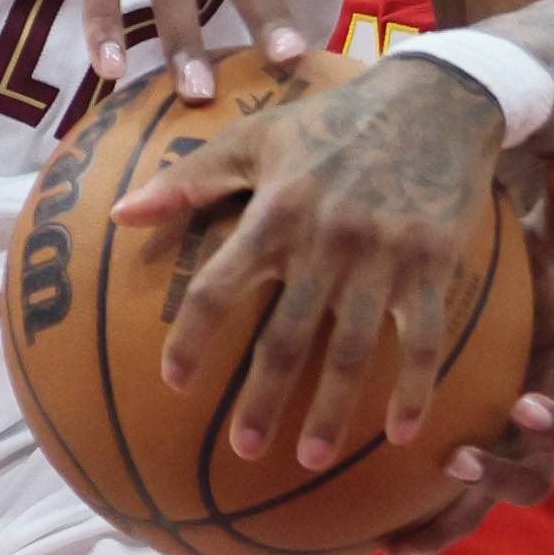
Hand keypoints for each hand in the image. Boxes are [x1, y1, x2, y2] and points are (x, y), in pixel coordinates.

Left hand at [112, 55, 503, 466]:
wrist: (435, 96)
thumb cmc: (333, 119)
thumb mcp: (257, 137)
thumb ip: (188, 179)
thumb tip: (118, 213)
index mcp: (275, 210)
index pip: (218, 285)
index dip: (192, 337)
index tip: (172, 383)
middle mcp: (325, 238)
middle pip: (286, 336)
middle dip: (262, 399)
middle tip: (243, 450)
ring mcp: (381, 256)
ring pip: (351, 349)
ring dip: (331, 410)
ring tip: (312, 458)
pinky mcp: (431, 263)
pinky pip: (422, 338)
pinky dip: (412, 389)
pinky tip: (401, 433)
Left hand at [382, 147, 553, 554]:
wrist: (526, 345)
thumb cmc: (540, 291)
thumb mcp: (552, 248)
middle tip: (524, 404)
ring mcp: (532, 458)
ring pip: (531, 485)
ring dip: (497, 482)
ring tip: (455, 464)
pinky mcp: (487, 487)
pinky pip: (466, 519)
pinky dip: (434, 532)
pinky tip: (390, 546)